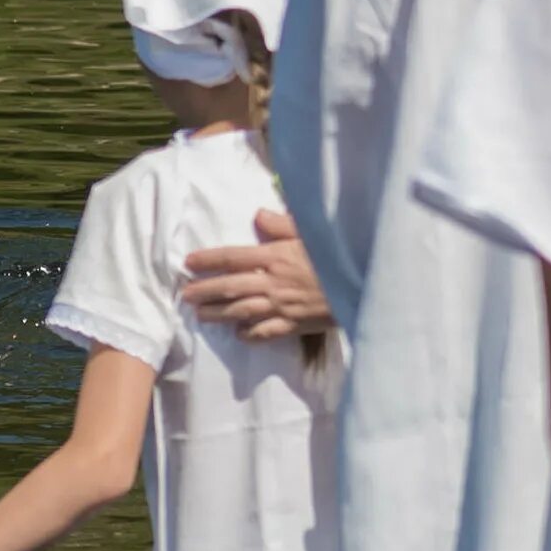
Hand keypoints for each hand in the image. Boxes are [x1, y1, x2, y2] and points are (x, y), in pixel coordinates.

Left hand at [183, 209, 331, 341]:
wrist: (364, 282)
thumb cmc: (337, 254)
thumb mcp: (310, 230)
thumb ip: (281, 223)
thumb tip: (257, 216)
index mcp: (275, 256)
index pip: (233, 257)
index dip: (208, 261)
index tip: (189, 263)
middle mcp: (273, 282)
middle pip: (230, 287)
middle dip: (204, 291)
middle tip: (185, 295)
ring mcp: (282, 306)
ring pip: (241, 311)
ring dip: (218, 314)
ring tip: (200, 315)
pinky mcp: (294, 325)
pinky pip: (265, 332)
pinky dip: (249, 334)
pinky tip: (237, 333)